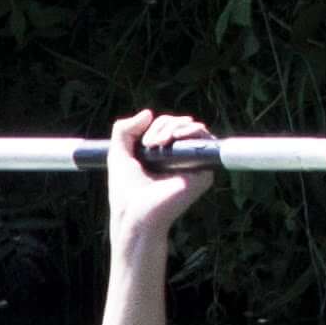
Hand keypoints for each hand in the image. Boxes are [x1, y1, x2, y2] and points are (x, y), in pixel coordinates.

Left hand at [105, 107, 214, 253]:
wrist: (135, 212)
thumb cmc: (125, 190)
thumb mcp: (118, 154)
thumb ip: (124, 130)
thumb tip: (149, 112)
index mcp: (163, 155)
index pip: (169, 127)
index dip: (157, 125)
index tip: (144, 141)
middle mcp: (180, 159)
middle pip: (182, 124)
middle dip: (165, 124)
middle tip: (150, 143)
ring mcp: (194, 165)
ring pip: (195, 129)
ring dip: (175, 127)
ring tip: (159, 142)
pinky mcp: (204, 172)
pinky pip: (207, 141)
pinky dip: (192, 132)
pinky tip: (175, 138)